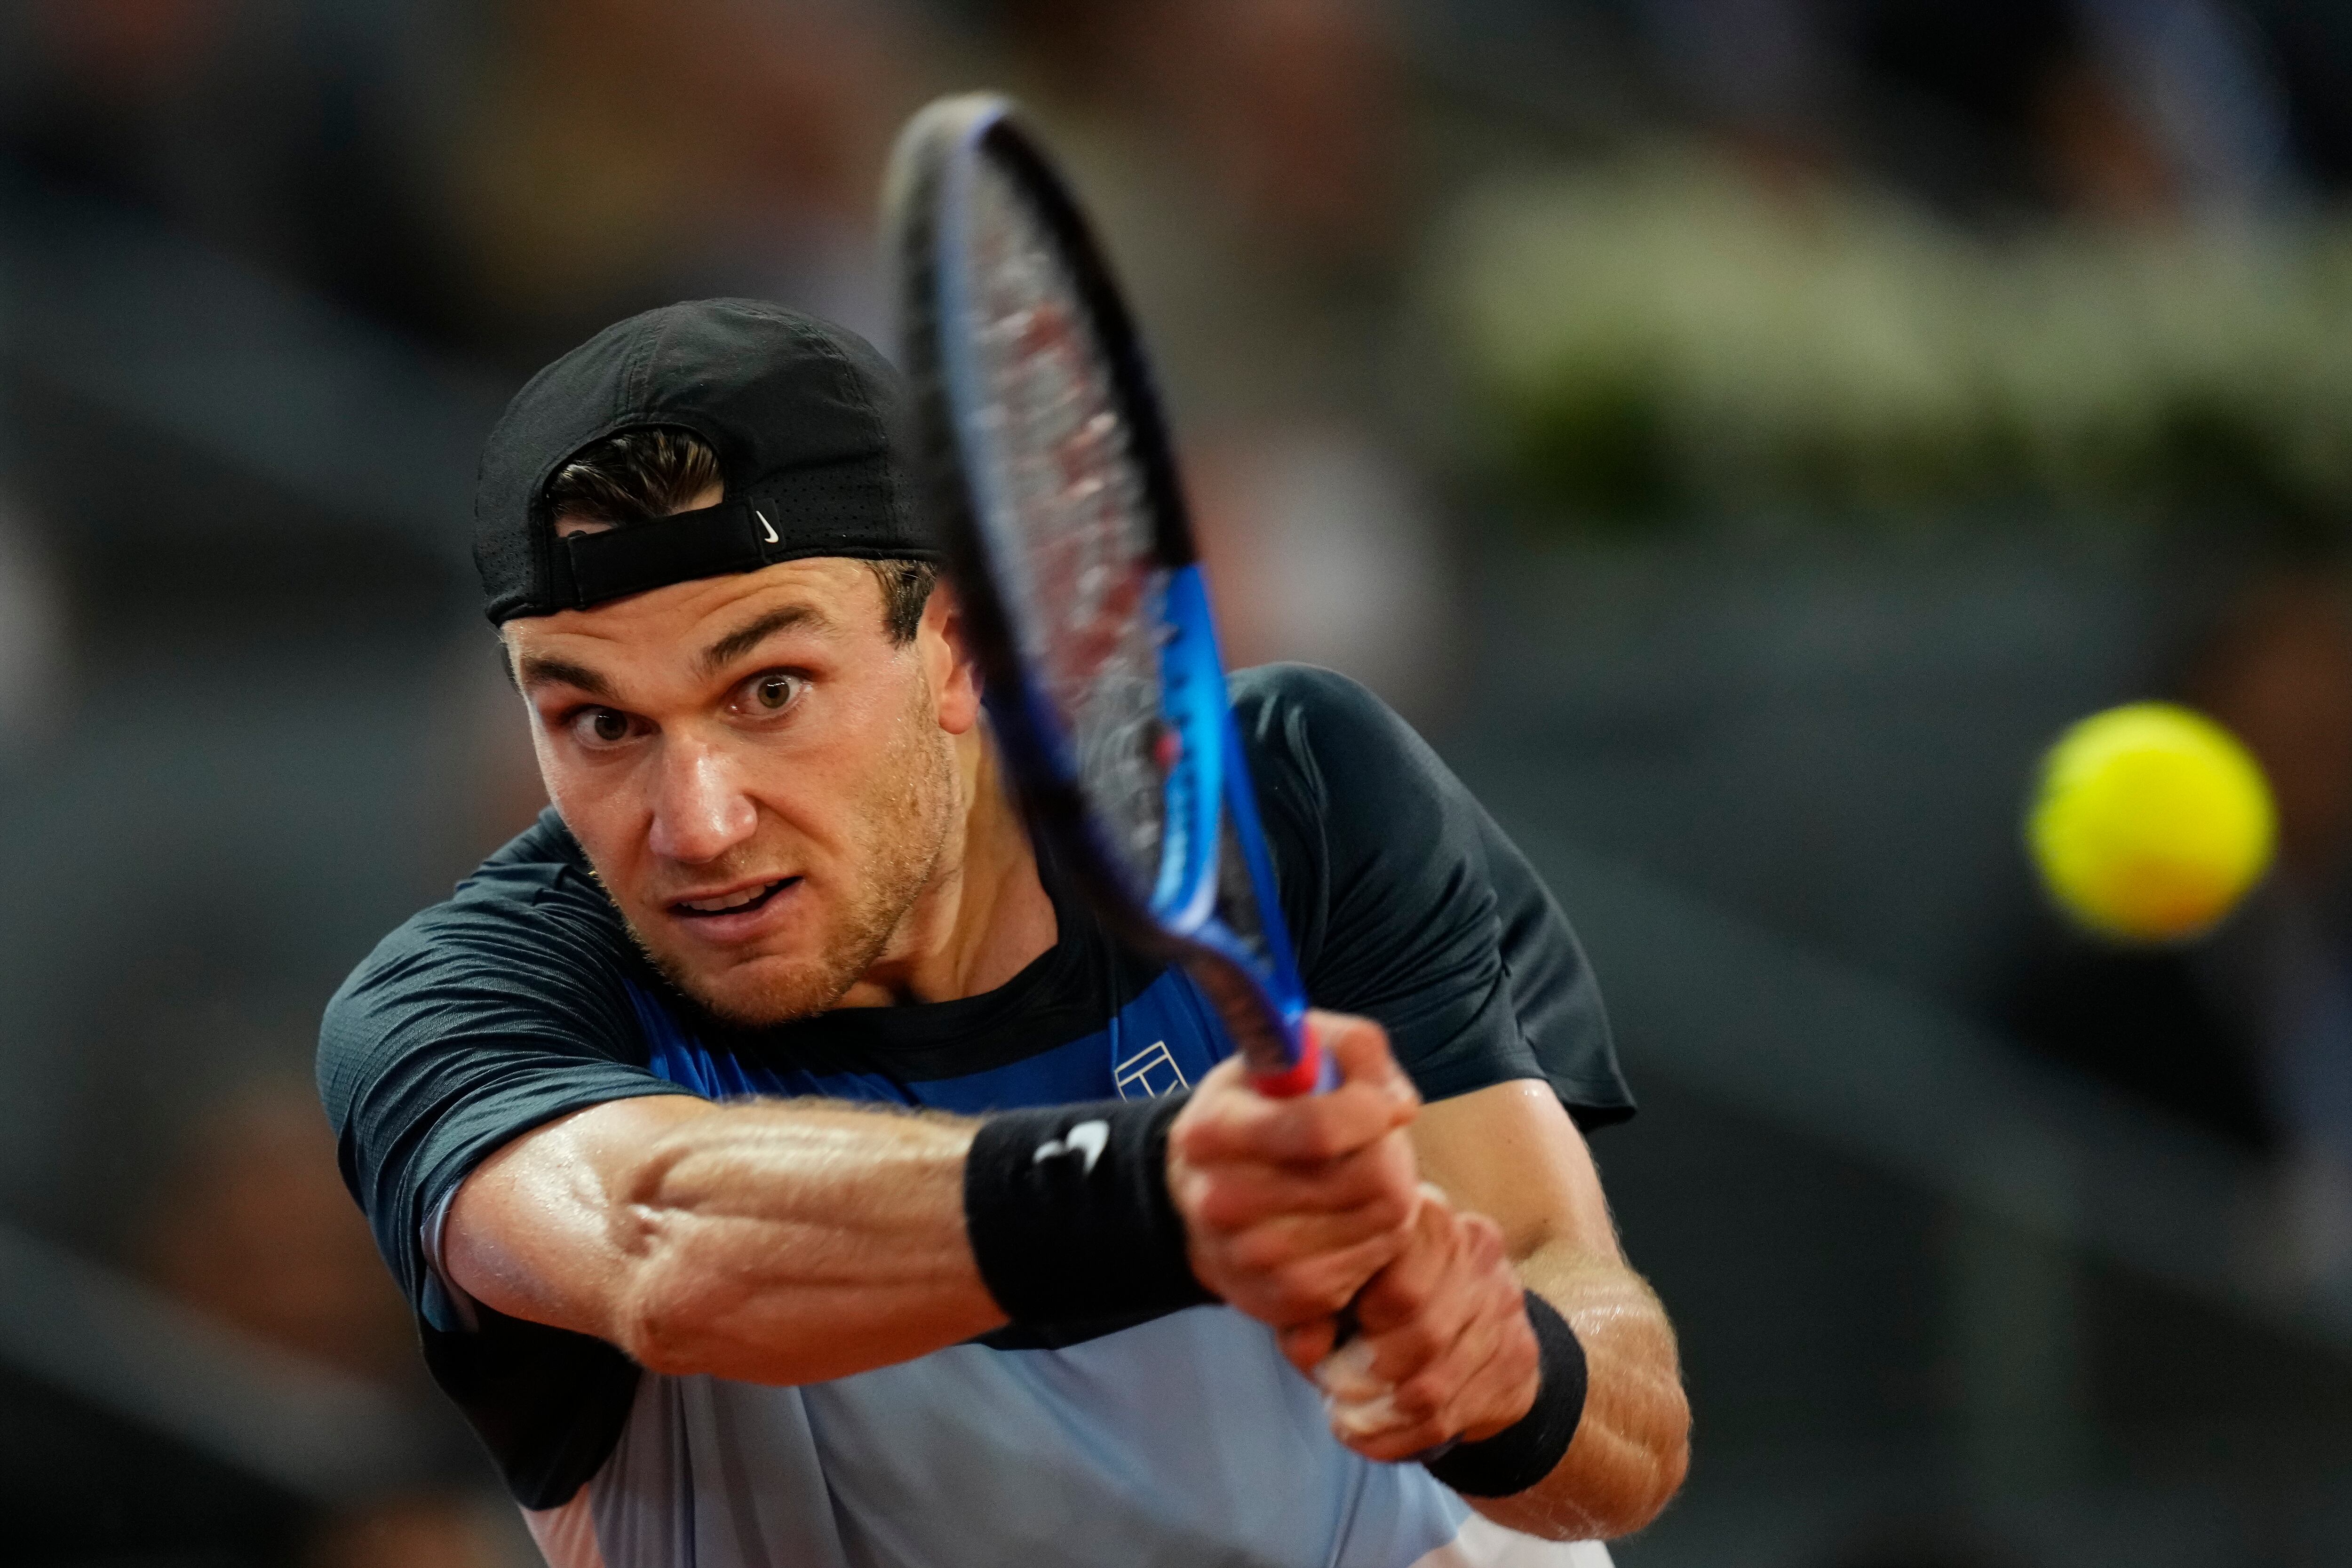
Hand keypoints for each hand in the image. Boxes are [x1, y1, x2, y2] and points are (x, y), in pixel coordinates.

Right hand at [1166, 1011, 1421, 1328]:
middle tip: (1372, 1143)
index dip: (1371, 1110)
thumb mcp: (1292, 1054)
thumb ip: (1353, 1051)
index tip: (1381, 1103)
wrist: (1203, 1197)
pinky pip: (1371, 1265)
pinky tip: (1350, 1219)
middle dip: (1388, 1152)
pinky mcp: (1282, 1301)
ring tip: (1360, 1178)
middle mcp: (1220, 1201)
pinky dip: (1378, 1239)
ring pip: (1380, 1223)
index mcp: (1213, 1130)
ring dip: (1391, 1195)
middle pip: (1365, 1179)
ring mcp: (1248, 1259)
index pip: (1319, 1128)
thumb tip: (1398, 1106)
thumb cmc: (1260, 1112)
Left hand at [1294, 1185, 1541, 1462]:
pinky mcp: (1518, 1358)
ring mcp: (1504, 1304)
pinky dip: (1395, 1439)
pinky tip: (1368, 1437)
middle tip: (1333, 1384)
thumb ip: (1313, 1312)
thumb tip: (1308, 1350)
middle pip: (1420, 1328)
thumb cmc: (1382, 1302)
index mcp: (1425, 1218)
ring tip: (1344, 1417)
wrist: (1470, 1320)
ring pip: (1431, 1385)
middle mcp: (1474, 1249)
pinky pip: (1446, 1419)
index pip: (1393, 1258)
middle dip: (1363, 1371)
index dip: (1353, 1305)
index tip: (1324, 1333)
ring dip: (1375, 1415)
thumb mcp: (1340, 1291)